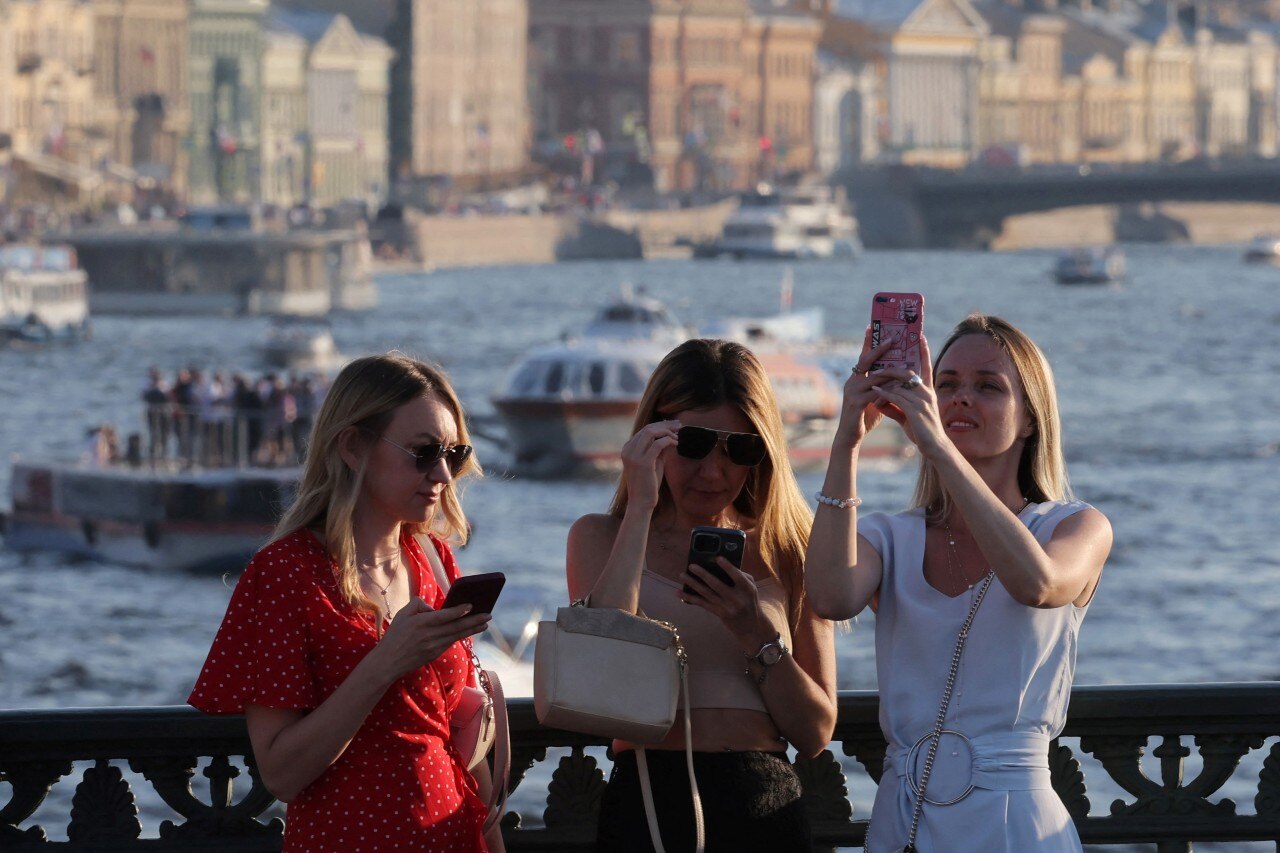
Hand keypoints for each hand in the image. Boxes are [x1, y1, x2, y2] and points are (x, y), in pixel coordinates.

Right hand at [371, 598, 491, 683]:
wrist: (388, 661)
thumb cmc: (395, 635)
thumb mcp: (402, 614)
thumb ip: (418, 604)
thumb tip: (434, 607)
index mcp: (421, 623)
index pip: (444, 616)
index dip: (459, 611)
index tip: (471, 606)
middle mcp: (430, 636)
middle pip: (456, 627)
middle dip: (474, 621)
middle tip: (488, 615)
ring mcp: (433, 647)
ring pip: (457, 636)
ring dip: (473, 629)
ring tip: (485, 623)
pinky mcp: (435, 654)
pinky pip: (451, 642)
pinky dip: (461, 636)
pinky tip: (470, 630)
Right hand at [620, 420, 679, 510]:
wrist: (641, 502)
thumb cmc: (647, 484)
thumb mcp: (653, 462)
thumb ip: (657, 449)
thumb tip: (669, 436)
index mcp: (627, 449)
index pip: (644, 430)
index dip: (660, 425)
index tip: (673, 425)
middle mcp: (628, 450)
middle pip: (647, 428)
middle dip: (665, 425)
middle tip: (679, 425)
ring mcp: (633, 455)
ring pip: (651, 432)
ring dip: (667, 431)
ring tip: (678, 435)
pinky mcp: (643, 462)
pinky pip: (658, 444)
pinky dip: (669, 441)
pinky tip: (676, 444)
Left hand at [679, 559, 772, 650]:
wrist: (752, 626)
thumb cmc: (750, 601)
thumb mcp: (751, 588)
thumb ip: (741, 576)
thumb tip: (721, 565)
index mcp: (747, 590)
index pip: (737, 577)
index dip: (728, 567)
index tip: (717, 558)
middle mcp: (736, 599)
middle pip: (717, 585)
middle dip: (703, 574)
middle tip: (691, 566)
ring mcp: (726, 607)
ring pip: (706, 593)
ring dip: (692, 584)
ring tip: (682, 575)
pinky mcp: (718, 613)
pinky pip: (702, 604)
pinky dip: (689, 598)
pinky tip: (679, 593)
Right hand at [836, 328, 901, 448]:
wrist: (851, 436)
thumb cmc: (864, 417)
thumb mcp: (875, 398)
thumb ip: (883, 386)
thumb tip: (898, 376)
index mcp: (856, 378)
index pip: (863, 357)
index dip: (868, 342)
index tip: (872, 326)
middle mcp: (852, 381)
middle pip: (866, 360)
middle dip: (880, 348)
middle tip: (892, 337)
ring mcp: (853, 391)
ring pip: (875, 376)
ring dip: (892, 369)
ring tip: (905, 362)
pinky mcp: (857, 402)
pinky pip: (876, 392)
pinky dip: (889, 388)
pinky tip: (899, 386)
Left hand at [869, 335, 947, 455]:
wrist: (934, 447)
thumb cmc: (922, 432)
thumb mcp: (907, 416)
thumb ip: (894, 407)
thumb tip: (880, 401)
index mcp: (927, 392)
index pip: (926, 367)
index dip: (924, 351)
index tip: (921, 336)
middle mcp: (926, 393)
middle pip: (909, 372)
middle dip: (895, 365)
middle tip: (881, 358)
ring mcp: (922, 401)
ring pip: (900, 384)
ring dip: (885, 381)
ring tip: (872, 376)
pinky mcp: (915, 410)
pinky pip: (897, 397)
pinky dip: (885, 393)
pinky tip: (875, 391)